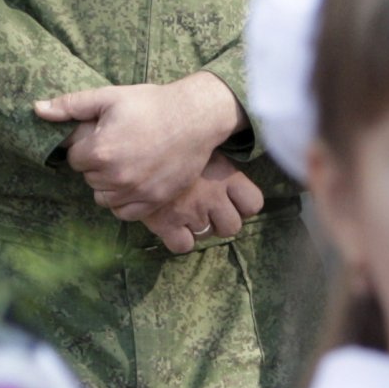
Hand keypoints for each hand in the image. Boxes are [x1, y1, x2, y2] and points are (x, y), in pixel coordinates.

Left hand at [34, 73, 242, 217]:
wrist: (195, 118)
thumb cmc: (151, 104)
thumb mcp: (109, 97)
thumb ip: (70, 105)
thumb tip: (36, 110)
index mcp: (100, 152)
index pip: (74, 159)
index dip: (88, 145)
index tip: (105, 134)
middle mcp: (116, 177)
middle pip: (89, 178)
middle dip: (98, 164)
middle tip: (121, 144)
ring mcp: (136, 192)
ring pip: (103, 197)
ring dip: (109, 184)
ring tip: (128, 161)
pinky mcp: (153, 202)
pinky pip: (124, 212)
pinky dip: (124, 200)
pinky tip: (135, 180)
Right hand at [140, 155, 264, 254]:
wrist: (135, 146)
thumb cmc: (171, 142)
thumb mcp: (202, 143)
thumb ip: (218, 158)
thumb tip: (233, 145)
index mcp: (226, 175)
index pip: (253, 204)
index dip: (243, 206)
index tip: (230, 200)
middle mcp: (213, 196)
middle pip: (232, 227)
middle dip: (220, 222)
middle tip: (204, 209)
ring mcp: (191, 212)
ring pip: (207, 236)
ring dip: (199, 229)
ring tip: (186, 213)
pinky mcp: (167, 223)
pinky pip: (183, 245)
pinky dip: (178, 239)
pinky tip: (171, 224)